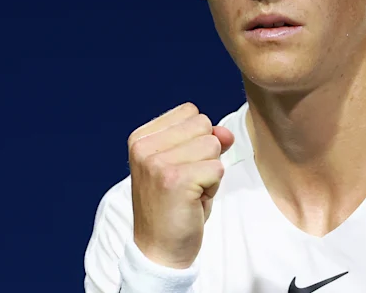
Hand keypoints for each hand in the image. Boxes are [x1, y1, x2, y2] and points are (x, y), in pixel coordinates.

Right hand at [127, 103, 235, 268]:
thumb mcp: (186, 165)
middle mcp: (144, 147)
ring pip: (213, 145)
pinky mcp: (175, 180)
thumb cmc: (173, 207)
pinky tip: (193, 202)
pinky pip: (217, 169)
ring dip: (210, 171)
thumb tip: (225, 132)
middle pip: (203, 125)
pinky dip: (213, 187)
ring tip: (190, 192)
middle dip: (205, 154)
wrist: (160, 251)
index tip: (179, 168)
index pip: (191, 113)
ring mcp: (157, 163)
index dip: (196, 140)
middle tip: (187, 182)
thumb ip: (205, 140)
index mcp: (141, 138)